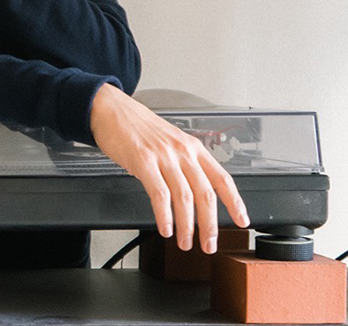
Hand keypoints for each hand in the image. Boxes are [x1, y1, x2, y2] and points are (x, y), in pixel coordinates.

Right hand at [90, 83, 250, 252]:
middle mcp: (182, 151)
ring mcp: (163, 156)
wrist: (110, 108)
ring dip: (187, 226)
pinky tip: (165, 227)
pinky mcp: (143, 161)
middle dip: (209, 225)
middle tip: (209, 244)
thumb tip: (190, 191)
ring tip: (184, 241)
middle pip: (205, 194)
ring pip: (185, 197)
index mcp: (192, 147)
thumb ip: (182, 162)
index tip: (241, 220)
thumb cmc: (136, 125)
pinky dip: (165, 215)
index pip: (222, 177)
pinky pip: (160, 194)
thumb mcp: (169, 140)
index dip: (234, 202)